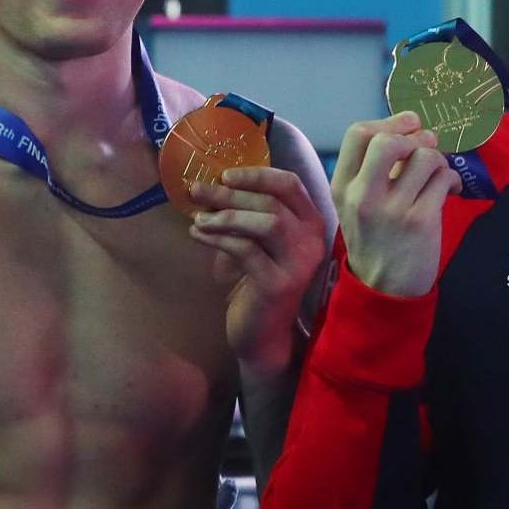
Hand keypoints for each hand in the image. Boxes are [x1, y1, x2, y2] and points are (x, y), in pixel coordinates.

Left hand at [191, 165, 329, 377]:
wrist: (263, 333)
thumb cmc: (256, 280)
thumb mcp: (258, 240)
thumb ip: (250, 212)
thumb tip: (212, 180)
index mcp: (310, 223)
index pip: (289, 184)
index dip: (256, 174)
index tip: (224, 175)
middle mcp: (312, 241)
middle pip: (272, 201)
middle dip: (230, 194)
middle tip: (197, 190)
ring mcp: (298, 263)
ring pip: (266, 222)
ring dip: (226, 215)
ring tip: (198, 217)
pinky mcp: (279, 284)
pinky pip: (247, 250)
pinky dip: (218, 239)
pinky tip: (198, 235)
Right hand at [329, 113, 457, 299]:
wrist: (384, 288)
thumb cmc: (374, 239)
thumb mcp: (355, 204)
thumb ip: (371, 170)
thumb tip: (408, 131)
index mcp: (342, 187)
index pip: (358, 134)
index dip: (388, 121)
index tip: (408, 125)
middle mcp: (362, 195)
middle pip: (388, 141)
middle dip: (415, 137)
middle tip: (426, 146)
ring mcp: (392, 209)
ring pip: (424, 157)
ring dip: (438, 160)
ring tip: (437, 174)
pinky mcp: (420, 221)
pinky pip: (443, 179)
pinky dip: (451, 179)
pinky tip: (448, 190)